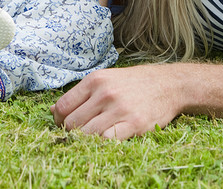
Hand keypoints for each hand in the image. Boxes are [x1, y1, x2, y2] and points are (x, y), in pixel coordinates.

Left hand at [50, 65, 184, 139]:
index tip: (67, 123)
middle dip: (72, 132)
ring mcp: (119, 109)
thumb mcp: (106, 79)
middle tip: (83, 131)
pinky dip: (103, 143)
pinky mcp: (133, 124)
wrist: (169, 84)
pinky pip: (107, 140)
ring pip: (86, 135)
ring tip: (95, 136)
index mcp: (95, 80)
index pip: (62, 106)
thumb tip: (53, 110)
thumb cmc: (134, 83)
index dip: (60, 119)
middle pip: (72, 123)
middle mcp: (105, 93)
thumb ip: (80, 94)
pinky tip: (108, 138)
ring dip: (86, 140)